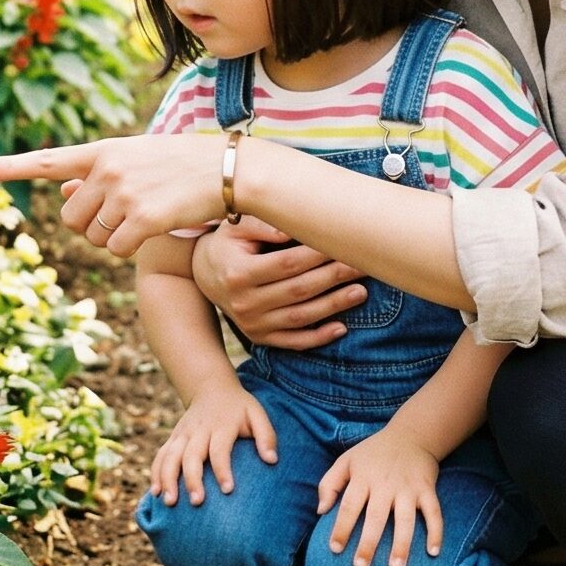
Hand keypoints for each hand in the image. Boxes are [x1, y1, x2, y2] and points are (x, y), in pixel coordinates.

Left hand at [0, 134, 227, 254]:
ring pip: (94, 237)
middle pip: (71, 218)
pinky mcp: (142, 218)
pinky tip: (157, 228)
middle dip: (91, 226)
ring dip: (114, 238)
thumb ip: (98, 175)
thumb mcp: (139, 160)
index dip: (9, 168)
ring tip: (146, 214)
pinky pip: (117, 249)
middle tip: (124, 214)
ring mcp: (124, 193)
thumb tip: (61, 192)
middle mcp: (108, 168)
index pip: (48, 160)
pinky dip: (132, 248)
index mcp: (104, 150)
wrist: (231, 170)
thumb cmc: (185, 164)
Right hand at [151, 380, 278, 506]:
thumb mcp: (257, 414)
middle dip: (192, 479)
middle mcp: (198, 430)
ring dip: (168, 478)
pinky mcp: (173, 438)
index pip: (220, 449)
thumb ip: (266, 436)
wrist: (211, 387)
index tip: (228, 490)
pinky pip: (161, 455)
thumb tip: (272, 460)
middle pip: (191, 455)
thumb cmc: (239, 407)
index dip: (223, 469)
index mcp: (221, 425)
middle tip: (197, 502)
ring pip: (171, 456)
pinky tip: (155, 492)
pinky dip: (156, 472)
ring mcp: (182, 433)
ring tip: (169, 501)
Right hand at [190, 217, 364, 350]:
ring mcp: (252, 323)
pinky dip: (318, 337)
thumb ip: (263, 224)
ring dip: (334, 306)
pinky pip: (293, 341)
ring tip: (361, 291)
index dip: (318, 255)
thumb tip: (293, 226)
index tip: (342, 243)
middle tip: (363, 265)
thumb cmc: (228, 242)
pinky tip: (342, 327)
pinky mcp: (259, 337)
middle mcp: (244, 302)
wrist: (203, 273)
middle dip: (334, 277)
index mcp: (239, 272)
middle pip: (298, 290)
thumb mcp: (236, 226)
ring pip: (300, 317)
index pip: (287, 263)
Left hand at [317, 428, 443, 565]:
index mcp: (363, 477)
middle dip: (368, 543)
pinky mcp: (427, 489)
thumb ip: (329, 484)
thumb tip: (320, 511)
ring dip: (401, 544)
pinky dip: (436, 532)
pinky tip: (433, 552)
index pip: (349, 506)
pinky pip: (434, 512)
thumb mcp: (346, 461)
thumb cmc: (373, 454)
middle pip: (376, 517)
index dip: (341, 527)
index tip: (335, 549)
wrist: (410, 435)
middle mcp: (385, 484)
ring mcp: (408, 488)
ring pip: (405, 519)